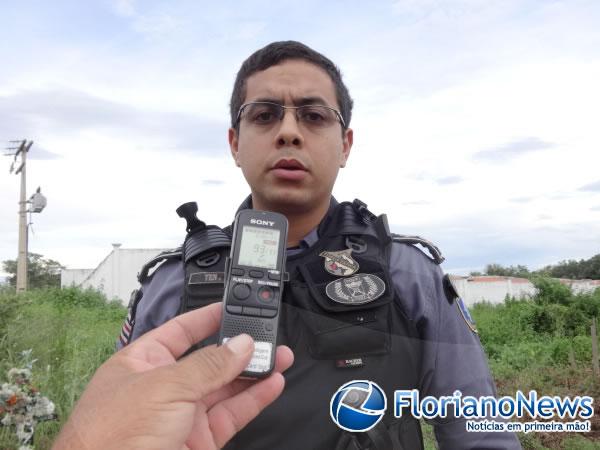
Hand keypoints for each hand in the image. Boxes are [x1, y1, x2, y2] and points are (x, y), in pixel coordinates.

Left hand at [52, 302, 293, 449]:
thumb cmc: (110, 437)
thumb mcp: (163, 387)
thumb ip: (207, 365)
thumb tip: (240, 345)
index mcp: (144, 362)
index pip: (181, 331)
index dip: (207, 318)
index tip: (233, 307)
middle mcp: (164, 387)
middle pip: (210, 359)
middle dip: (239, 347)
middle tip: (266, 336)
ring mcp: (182, 415)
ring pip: (225, 387)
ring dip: (254, 372)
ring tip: (279, 356)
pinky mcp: (199, 440)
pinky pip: (232, 414)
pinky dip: (254, 399)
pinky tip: (271, 384)